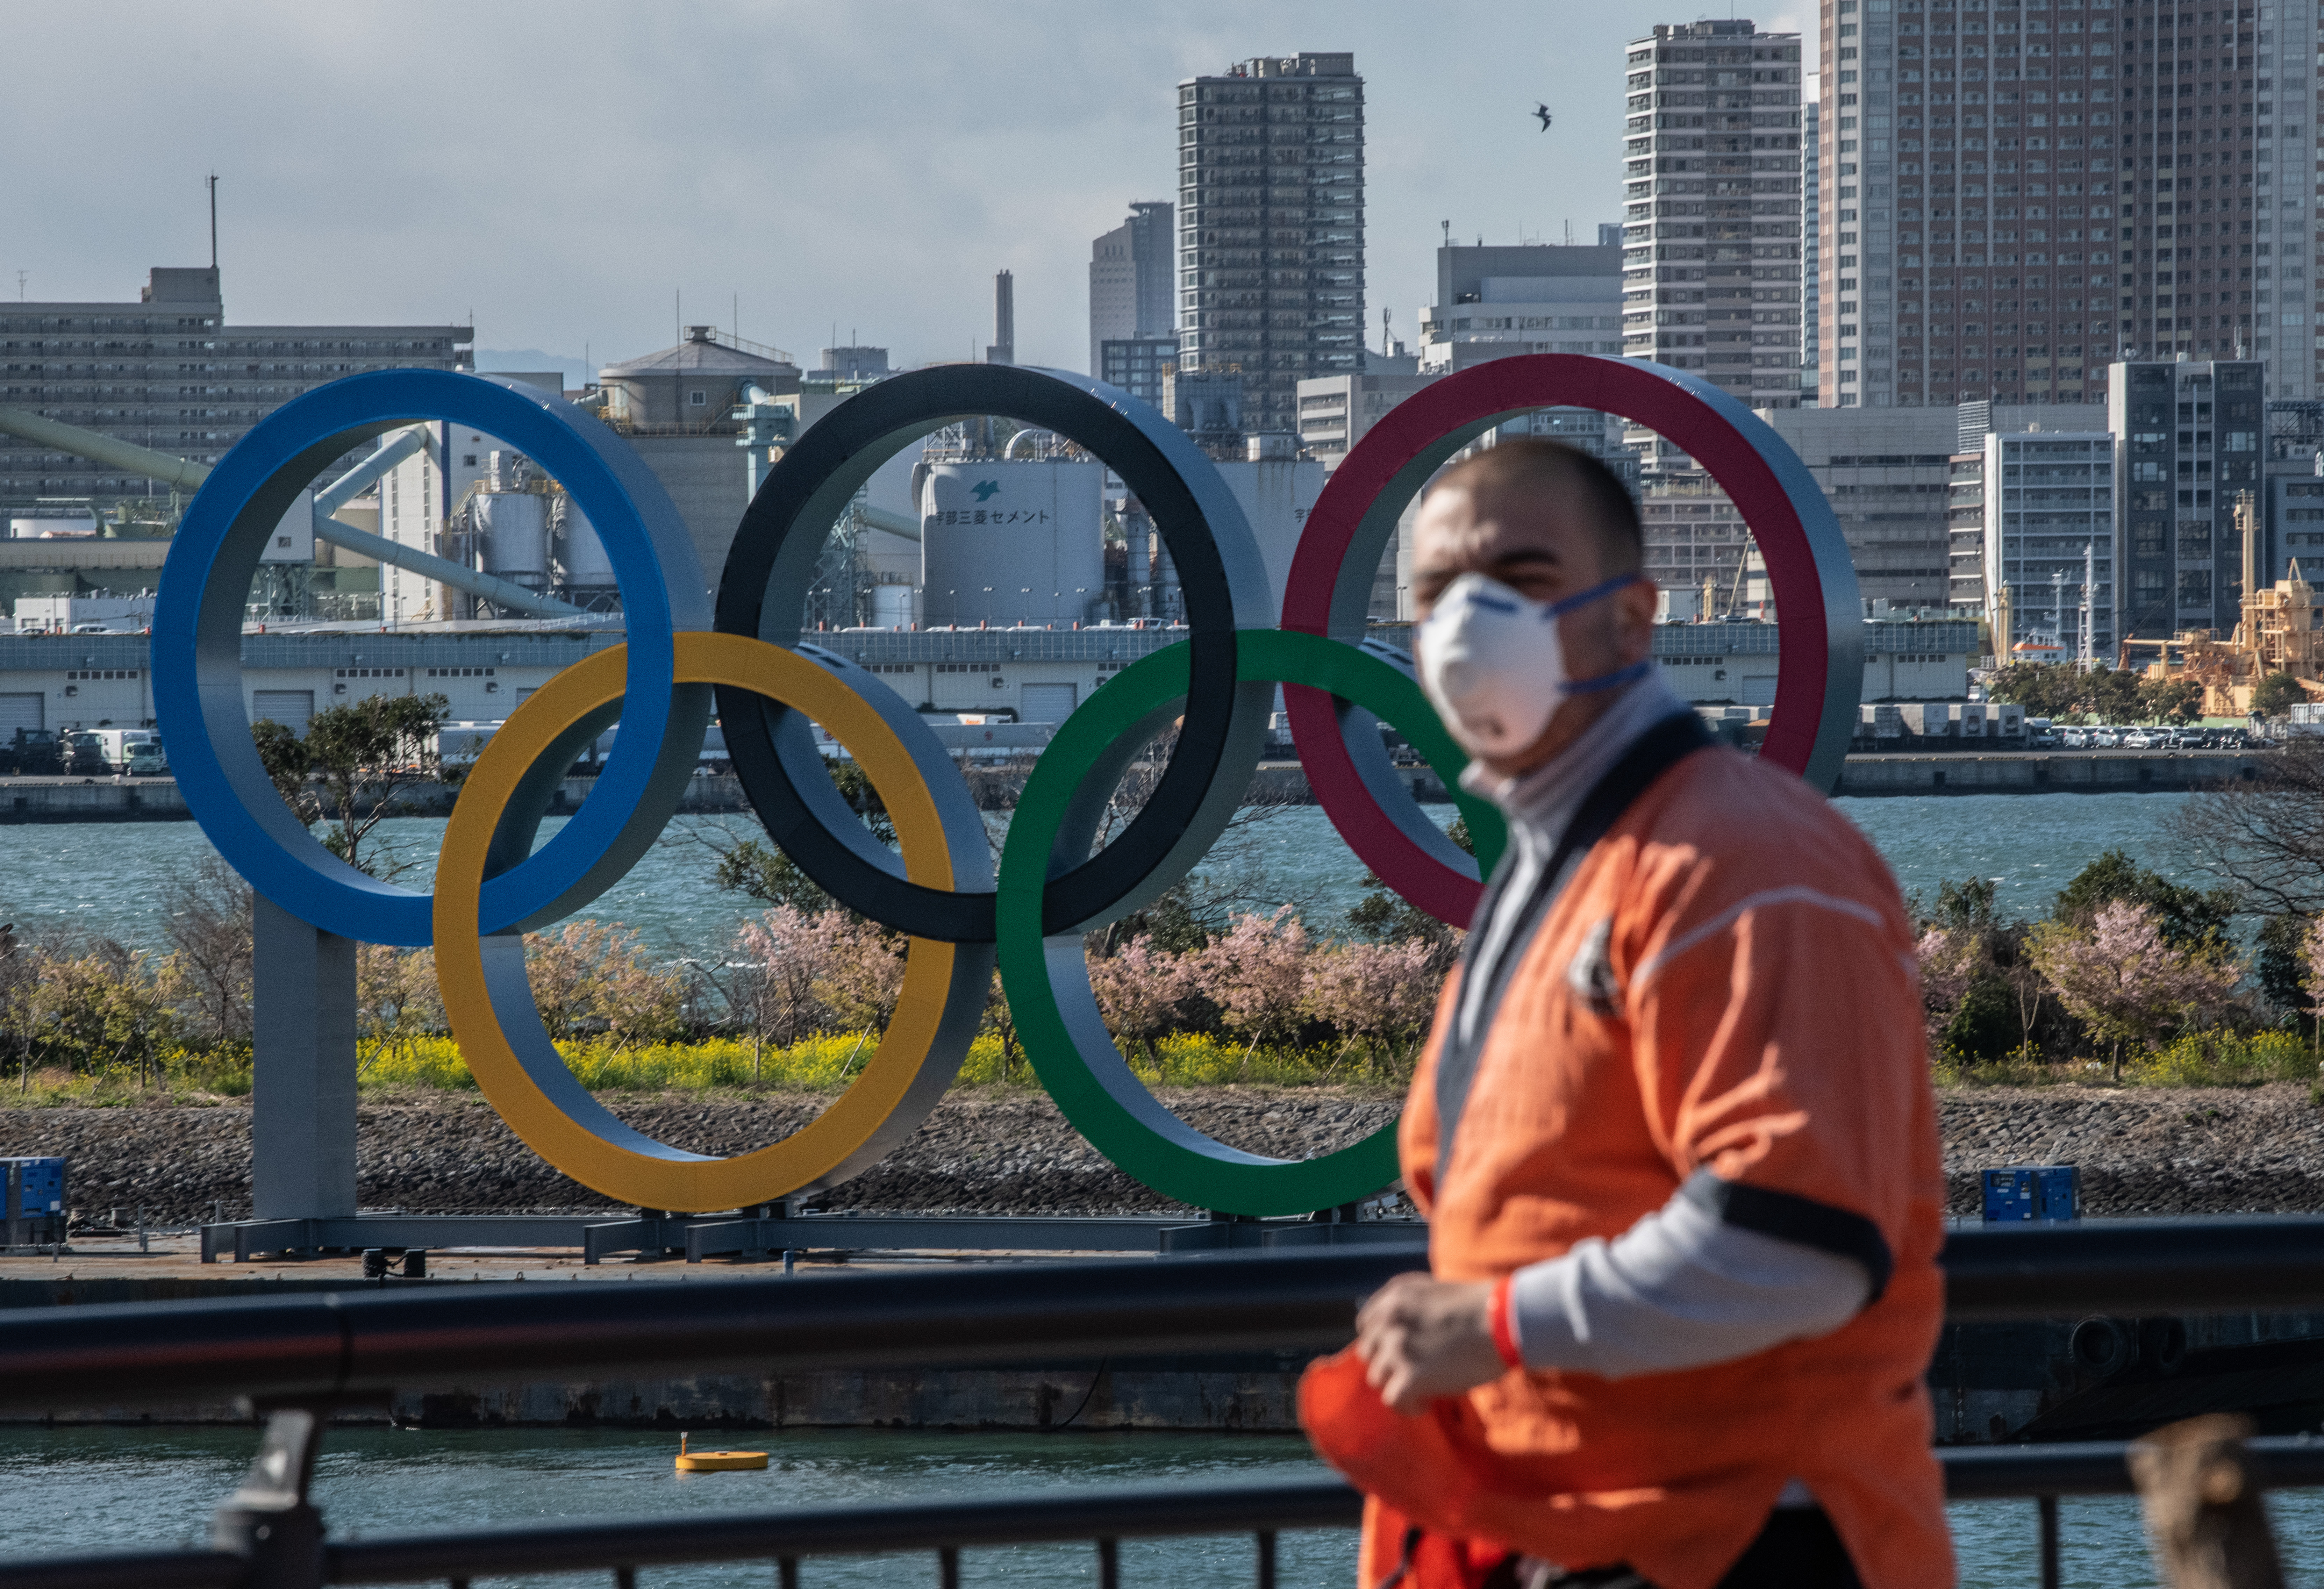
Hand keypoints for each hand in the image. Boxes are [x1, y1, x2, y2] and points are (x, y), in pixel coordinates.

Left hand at [1353, 1271, 1508, 1415]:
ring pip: (1377, 1377)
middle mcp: (1389, 1320)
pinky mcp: (1410, 1377)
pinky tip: (1425, 1403)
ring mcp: (1397, 1349)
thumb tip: (1402, 1333)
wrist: (1502, 1320)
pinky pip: (1392, 1400)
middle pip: (1368, 1352)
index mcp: (1394, 1296)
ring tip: (1422, 1388)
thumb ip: (1410, 1307)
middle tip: (1412, 1371)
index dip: (1382, 1342)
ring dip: (1397, 1384)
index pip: (1366, 1325)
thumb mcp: (1434, 1292)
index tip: (1399, 1352)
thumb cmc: (1481, 1307)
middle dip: (1388, 1363)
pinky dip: (1407, 1406)